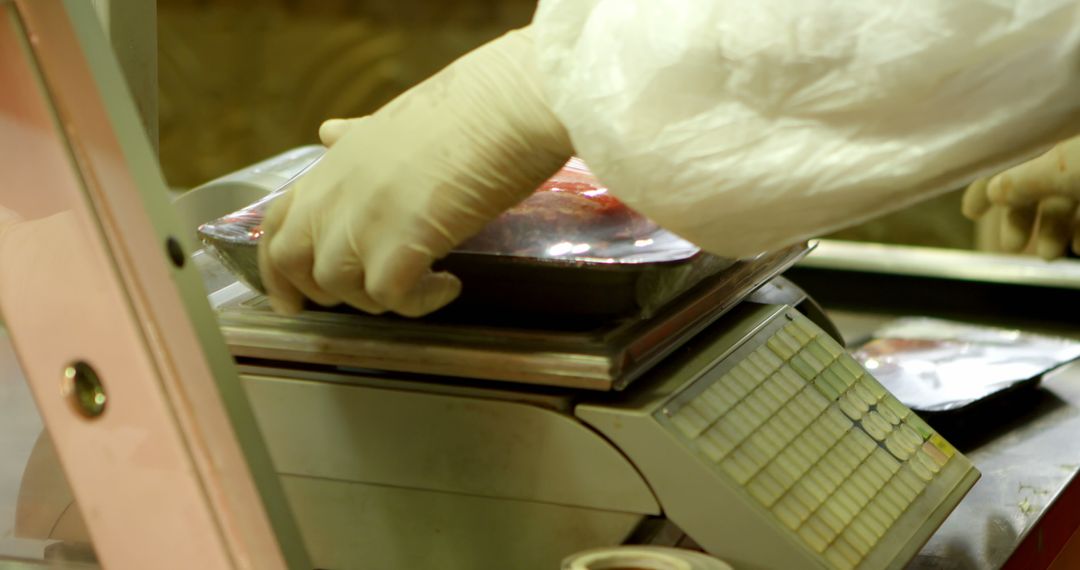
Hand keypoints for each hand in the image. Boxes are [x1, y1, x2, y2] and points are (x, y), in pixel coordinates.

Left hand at [258, 28, 571, 316]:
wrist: (506, 107)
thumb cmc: (466, 109)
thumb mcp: (393, 121)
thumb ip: (356, 139)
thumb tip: (330, 132)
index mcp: (332, 165)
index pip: (276, 224)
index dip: (276, 269)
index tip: (290, 300)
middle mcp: (335, 194)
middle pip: (292, 262)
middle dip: (321, 292)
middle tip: (365, 300)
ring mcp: (363, 221)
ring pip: (341, 287)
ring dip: (380, 299)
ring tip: (422, 284)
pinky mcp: (401, 246)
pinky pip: (390, 299)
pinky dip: (418, 303)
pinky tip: (448, 286)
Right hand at [962, 138, 1079, 258]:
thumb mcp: (1063, 168)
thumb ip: (1024, 180)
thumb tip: (992, 193)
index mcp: (1053, 126)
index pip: (1009, 151)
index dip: (987, 182)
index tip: (971, 213)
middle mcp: (1069, 142)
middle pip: (1037, 178)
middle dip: (1021, 216)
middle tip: (1011, 247)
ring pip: (1066, 195)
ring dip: (1053, 228)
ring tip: (1048, 255)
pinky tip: (1078, 247)